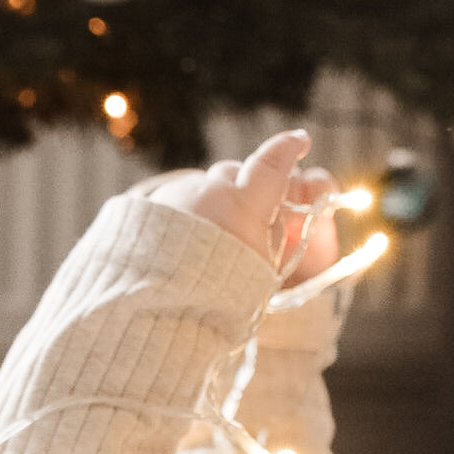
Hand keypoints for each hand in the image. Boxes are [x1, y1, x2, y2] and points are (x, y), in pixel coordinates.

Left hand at [138, 130, 338, 282]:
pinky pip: (179, 199)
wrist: (157, 311)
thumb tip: (295, 220)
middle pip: (237, 173)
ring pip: (206, 186)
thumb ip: (278, 239)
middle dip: (249, 188)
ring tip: (218, 238)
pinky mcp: (153, 208)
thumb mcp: (262, 274)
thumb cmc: (218, 301)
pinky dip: (190, 214)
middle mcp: (209, 191)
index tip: (300, 140)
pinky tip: (189, 241)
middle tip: (255, 216)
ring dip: (217, 202)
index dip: (288, 149)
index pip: (272, 164)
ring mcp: (178, 196)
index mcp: (242, 205)